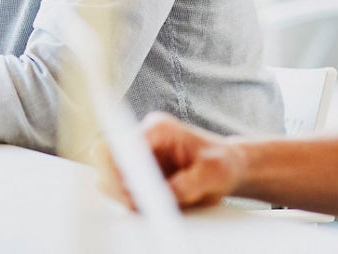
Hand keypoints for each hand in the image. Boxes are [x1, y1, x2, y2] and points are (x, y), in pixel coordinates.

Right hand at [97, 112, 244, 209]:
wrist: (229, 167)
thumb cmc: (223, 163)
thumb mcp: (214, 173)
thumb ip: (188, 184)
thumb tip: (163, 195)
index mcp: (158, 129)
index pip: (122, 144)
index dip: (117, 168)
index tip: (127, 192)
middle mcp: (143, 139)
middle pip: (108, 159)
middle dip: (116, 185)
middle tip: (136, 205)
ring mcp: (139, 157)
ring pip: (111, 177)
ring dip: (124, 195)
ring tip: (151, 207)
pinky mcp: (139, 175)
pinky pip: (123, 189)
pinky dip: (132, 202)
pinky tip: (151, 207)